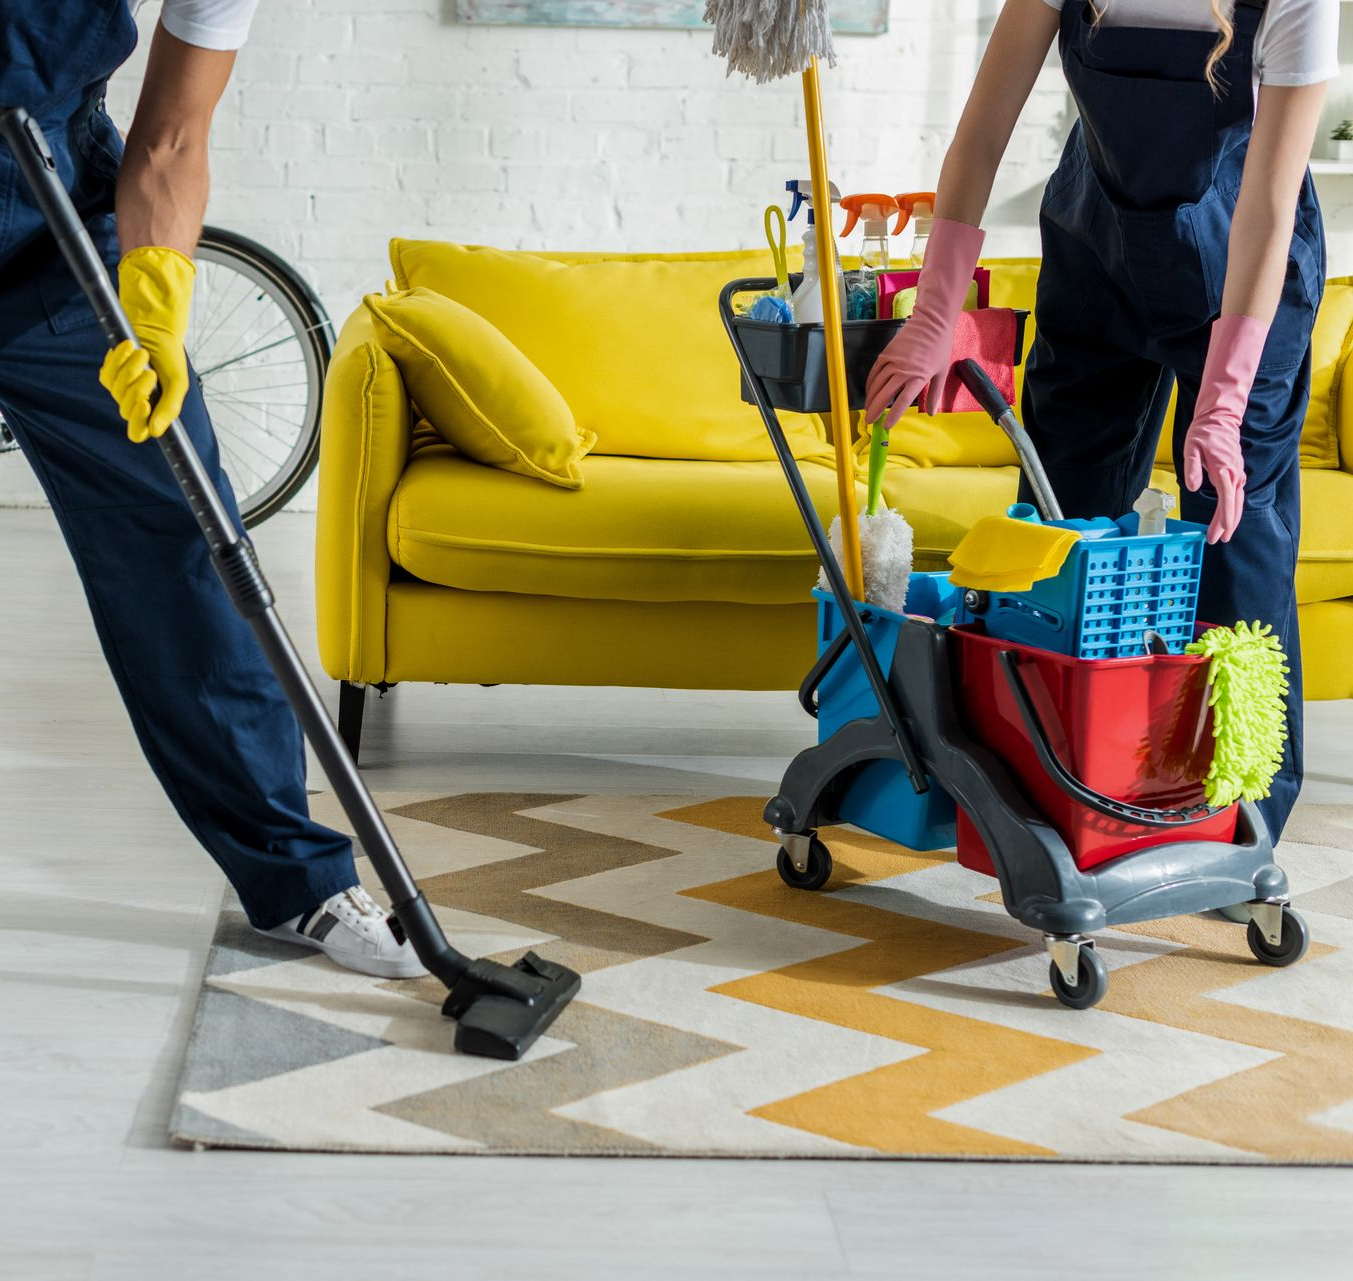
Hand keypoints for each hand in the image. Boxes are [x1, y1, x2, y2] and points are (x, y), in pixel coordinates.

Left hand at [99, 246, 194, 443]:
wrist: (155, 329)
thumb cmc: (169, 356)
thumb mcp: (177, 383)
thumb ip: (169, 408)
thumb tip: (157, 432)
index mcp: (153, 410)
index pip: (138, 432)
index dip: (138, 422)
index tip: (145, 404)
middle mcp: (134, 404)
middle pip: (126, 409)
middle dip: (138, 388)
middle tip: (151, 371)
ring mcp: (119, 390)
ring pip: (115, 391)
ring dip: (129, 369)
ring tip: (143, 354)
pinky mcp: (107, 374)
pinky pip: (107, 374)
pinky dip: (118, 359)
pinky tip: (129, 348)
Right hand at [863, 217, 984, 430]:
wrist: (931, 322)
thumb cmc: (940, 347)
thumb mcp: (942, 372)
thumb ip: (935, 394)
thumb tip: (932, 413)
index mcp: (918, 377)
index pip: (902, 401)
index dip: (893, 416)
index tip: (886, 426)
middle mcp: (903, 370)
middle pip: (884, 395)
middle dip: (875, 410)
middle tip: (870, 422)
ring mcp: (892, 361)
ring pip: (876, 384)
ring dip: (871, 399)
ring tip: (868, 410)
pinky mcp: (886, 354)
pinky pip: (874, 372)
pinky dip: (870, 384)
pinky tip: (870, 392)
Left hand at [1182, 314, 1267, 543]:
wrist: (1220, 418)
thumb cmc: (1204, 432)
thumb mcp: (1191, 447)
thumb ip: (1192, 468)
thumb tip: (1194, 488)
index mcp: (1224, 470)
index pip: (1227, 501)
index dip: (1222, 520)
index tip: (1217, 534)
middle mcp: (1234, 474)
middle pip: (1234, 505)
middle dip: (1227, 525)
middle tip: (1219, 541)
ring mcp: (1237, 473)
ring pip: (1237, 501)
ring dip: (1231, 518)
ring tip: (1223, 534)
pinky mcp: (1234, 472)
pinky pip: (1235, 494)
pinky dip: (1232, 508)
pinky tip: (1226, 517)